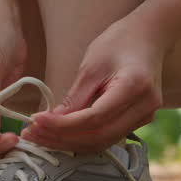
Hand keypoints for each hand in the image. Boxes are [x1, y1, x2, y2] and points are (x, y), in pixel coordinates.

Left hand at [24, 19, 165, 153]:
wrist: (148, 37)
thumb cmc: (119, 42)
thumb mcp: (92, 64)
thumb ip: (75, 96)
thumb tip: (51, 121)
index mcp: (134, 86)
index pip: (95, 118)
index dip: (63, 124)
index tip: (36, 120)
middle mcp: (145, 107)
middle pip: (99, 136)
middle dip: (62, 138)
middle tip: (32, 133)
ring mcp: (146, 116)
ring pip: (103, 142)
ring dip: (69, 143)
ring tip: (41, 136)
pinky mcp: (139, 120)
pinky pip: (108, 137)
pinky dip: (83, 139)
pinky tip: (60, 135)